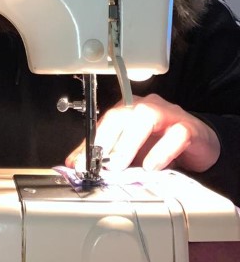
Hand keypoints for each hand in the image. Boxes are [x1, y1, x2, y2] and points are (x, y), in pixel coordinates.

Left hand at [66, 93, 220, 173]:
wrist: (199, 144)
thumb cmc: (161, 144)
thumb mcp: (130, 151)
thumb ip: (103, 155)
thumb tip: (73, 163)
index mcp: (128, 110)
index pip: (105, 120)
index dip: (91, 141)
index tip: (80, 162)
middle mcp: (145, 107)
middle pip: (122, 114)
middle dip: (107, 139)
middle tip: (98, 164)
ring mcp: (167, 114)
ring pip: (145, 117)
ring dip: (129, 142)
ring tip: (119, 164)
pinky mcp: (188, 127)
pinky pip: (175, 134)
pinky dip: (162, 150)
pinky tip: (153, 166)